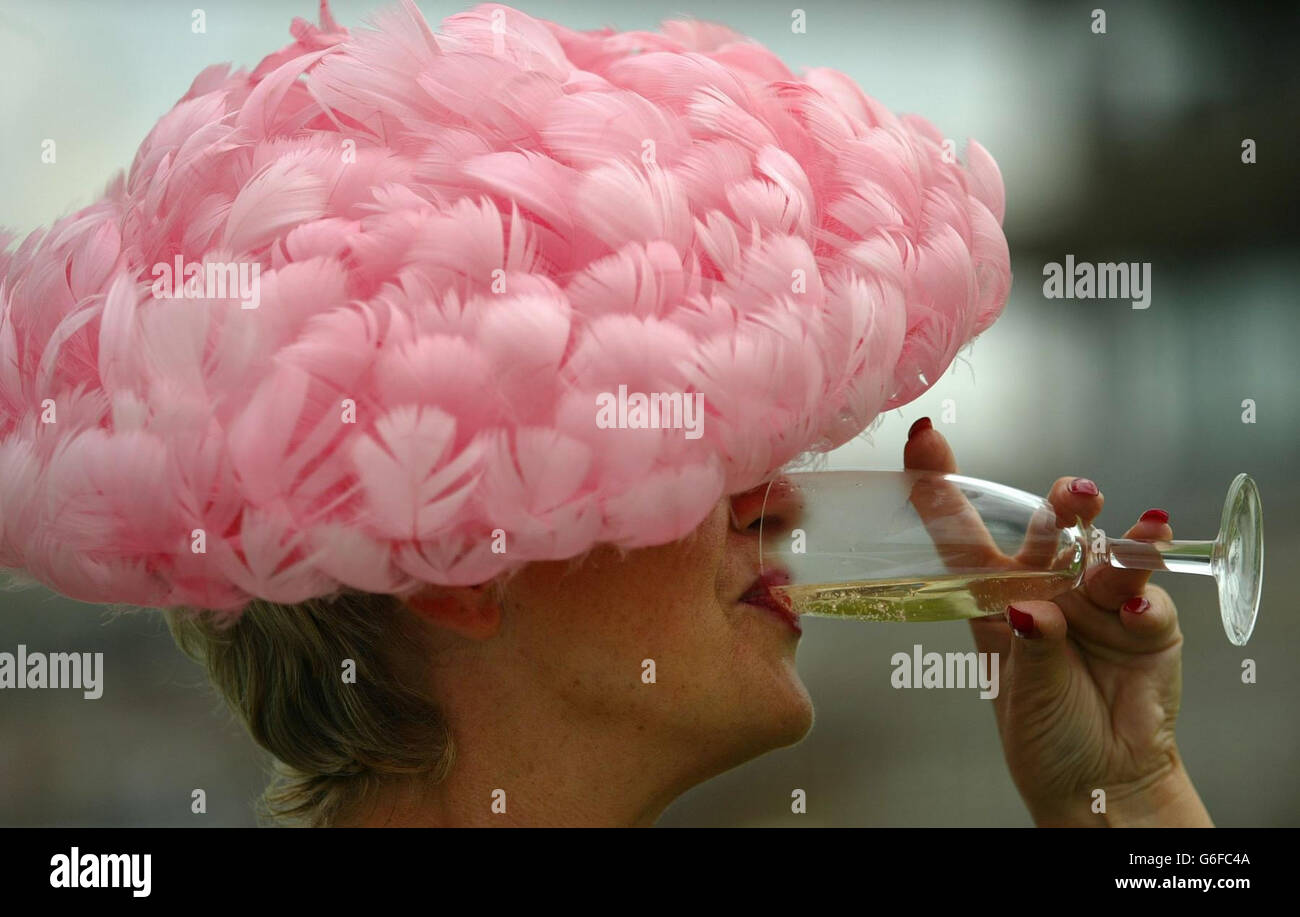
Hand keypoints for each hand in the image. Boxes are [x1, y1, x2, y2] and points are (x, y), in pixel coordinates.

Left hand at [903, 419, 1212, 826]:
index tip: (924, 438)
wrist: (1097, 782)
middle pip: (1053, 529)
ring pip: (1109, 555)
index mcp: (996, 593)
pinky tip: (1139, 612)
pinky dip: (1147, 606)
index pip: (963, 530)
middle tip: (1075, 495)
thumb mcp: (1016, 686)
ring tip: (1138, 528)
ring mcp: (1100, 602)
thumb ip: (1028, 646)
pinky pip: (1151, 606)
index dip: (940, 485)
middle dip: (1065, 504)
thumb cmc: (1044, 727)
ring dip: (1122, 540)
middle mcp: (1048, 585)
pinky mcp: (1148, 627)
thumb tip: (1033, 612)